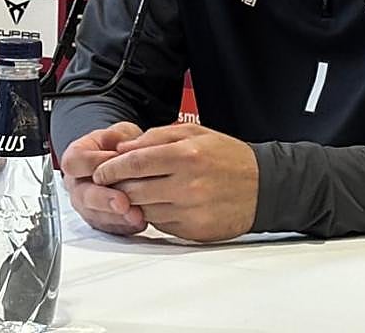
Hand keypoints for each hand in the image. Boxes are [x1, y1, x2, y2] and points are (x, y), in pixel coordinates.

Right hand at [59, 122, 147, 235]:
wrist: (125, 160)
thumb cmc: (120, 145)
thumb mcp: (121, 132)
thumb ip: (120, 139)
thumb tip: (122, 151)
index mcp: (76, 157)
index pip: (74, 162)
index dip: (92, 164)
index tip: (112, 163)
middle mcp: (77, 183)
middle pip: (82, 194)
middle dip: (104, 200)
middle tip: (123, 202)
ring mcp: (86, 204)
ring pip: (94, 215)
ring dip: (116, 218)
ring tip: (136, 216)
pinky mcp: (100, 220)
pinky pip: (107, 228)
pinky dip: (123, 227)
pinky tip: (138, 223)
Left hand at [92, 123, 258, 241]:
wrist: (263, 186)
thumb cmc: (228, 157)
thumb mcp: (195, 133)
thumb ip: (157, 137)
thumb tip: (123, 148)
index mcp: (186, 155)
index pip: (134, 163)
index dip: (111, 168)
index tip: (100, 171)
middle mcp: (186, 184)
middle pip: (133, 190)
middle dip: (116, 187)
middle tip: (110, 184)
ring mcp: (190, 210)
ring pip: (143, 209)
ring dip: (134, 202)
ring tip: (135, 192)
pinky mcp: (193, 230)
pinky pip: (160, 224)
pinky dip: (153, 214)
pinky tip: (158, 203)